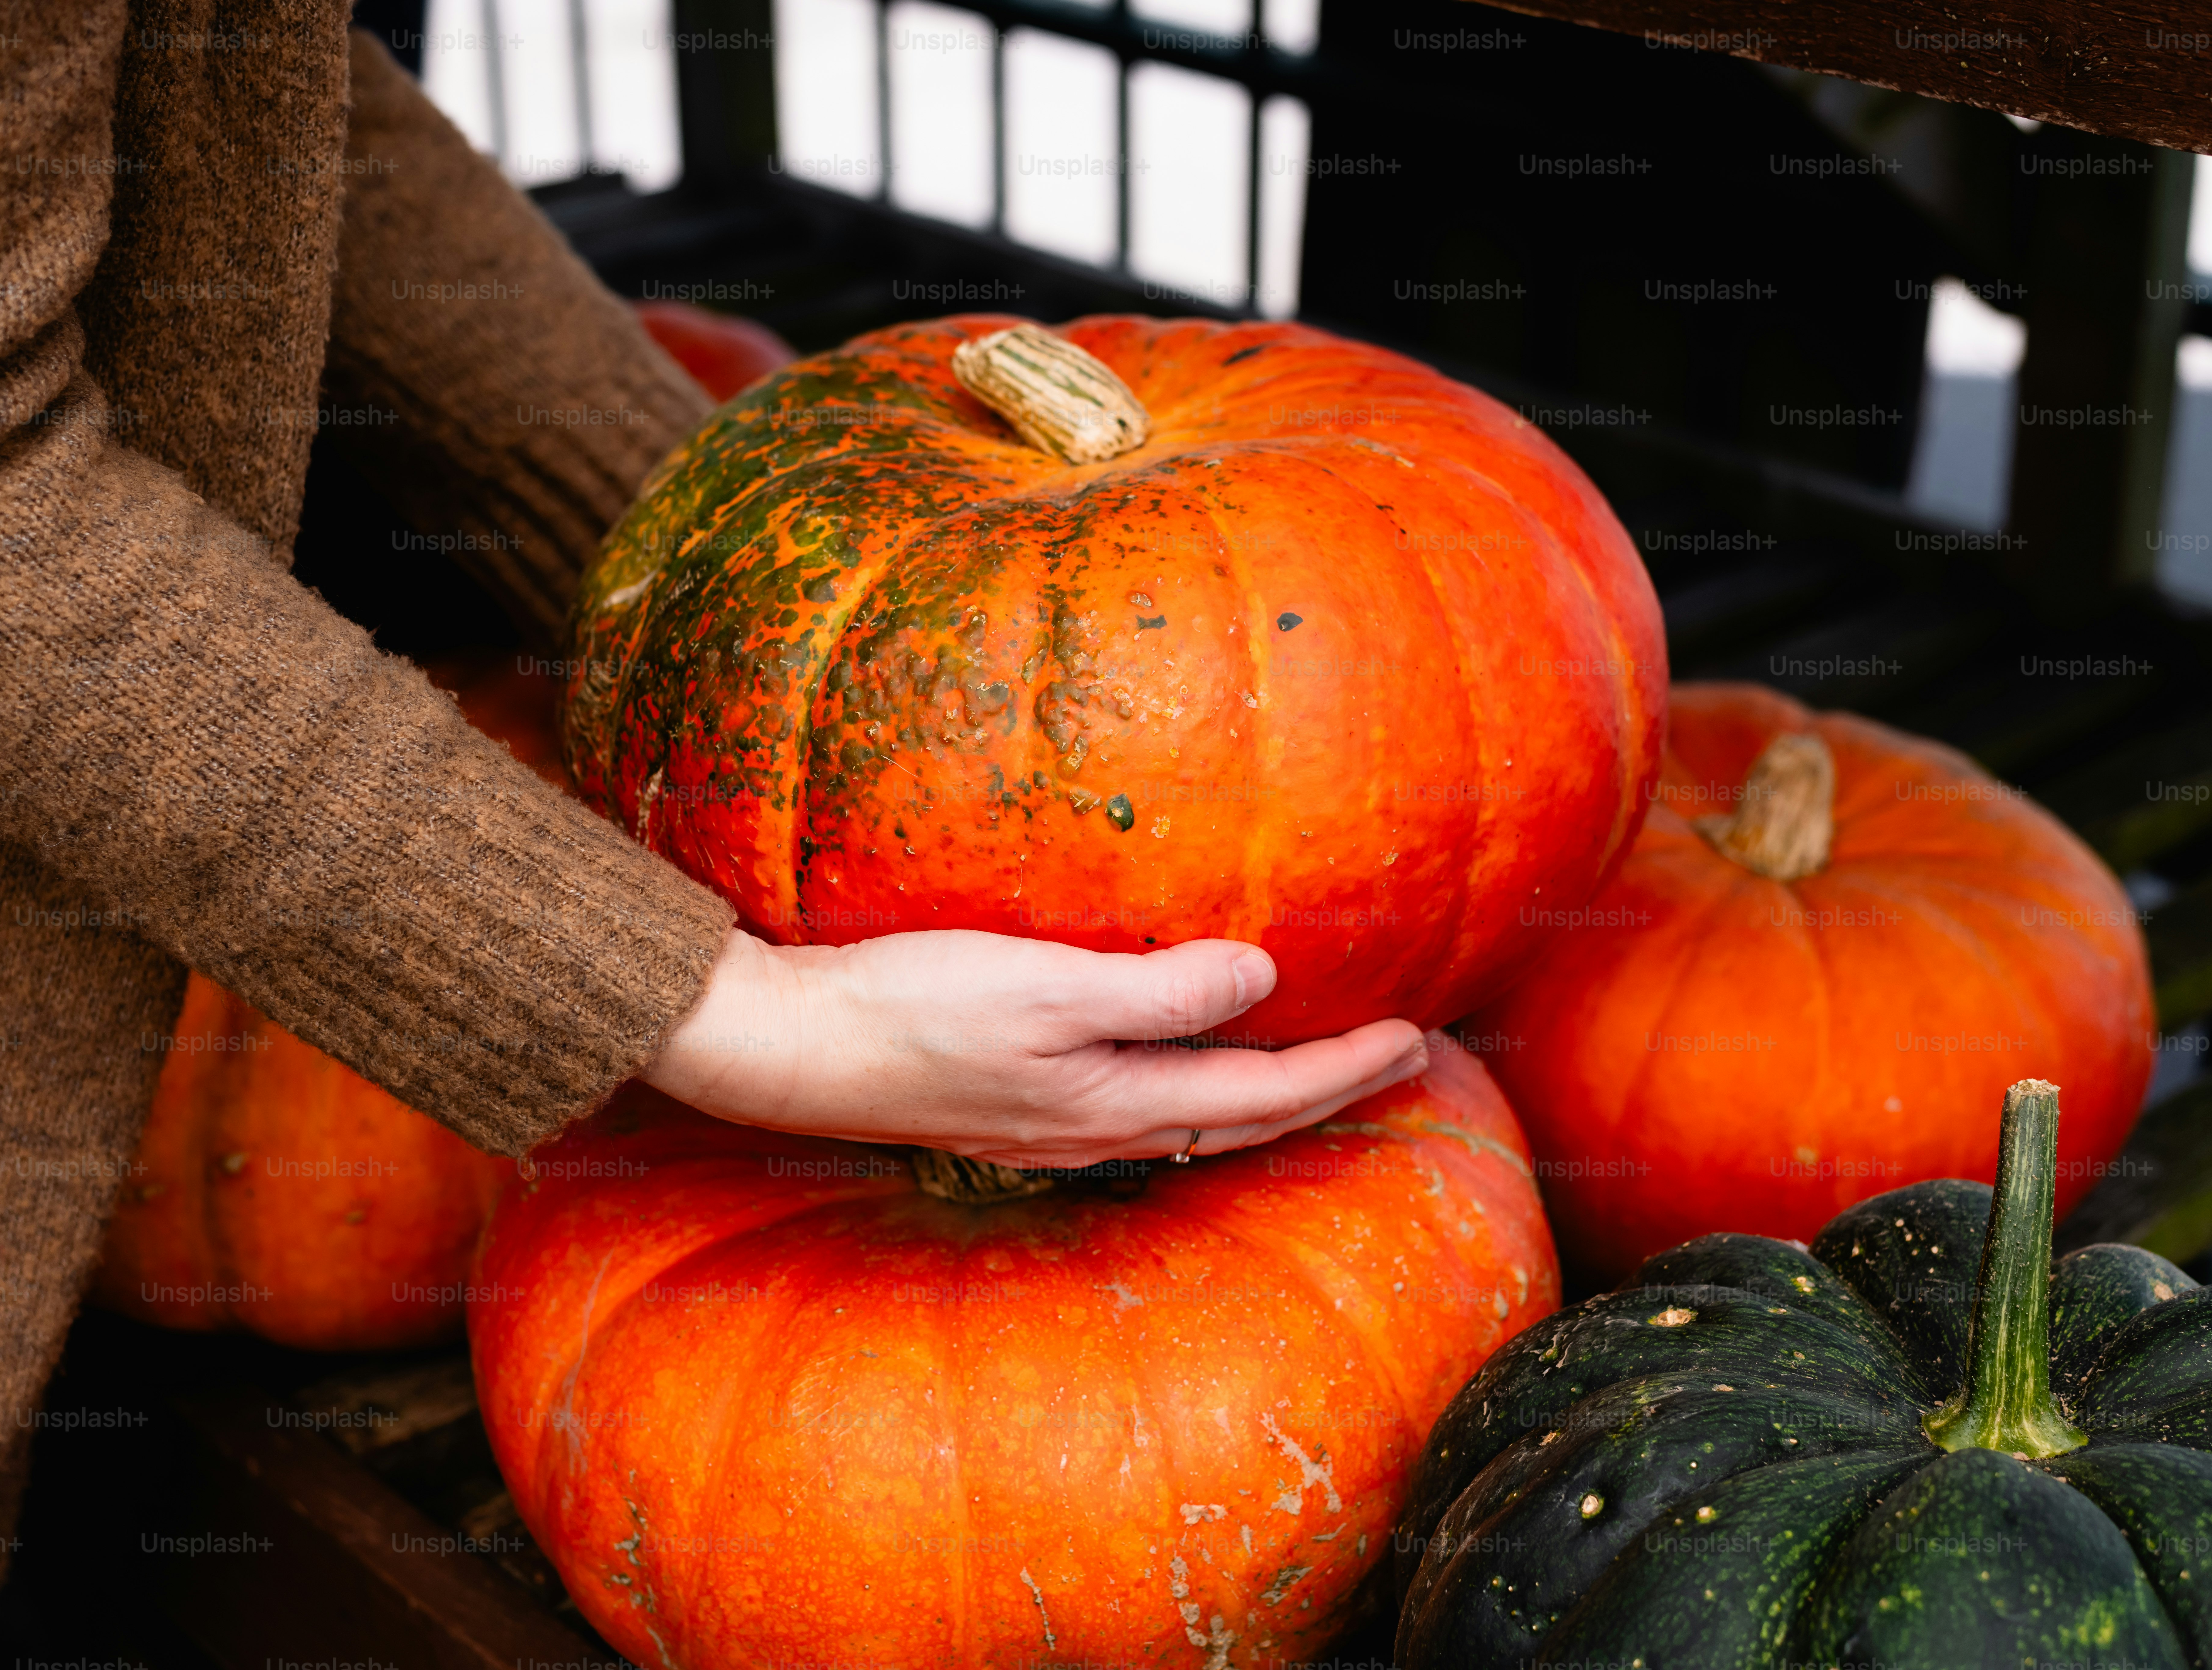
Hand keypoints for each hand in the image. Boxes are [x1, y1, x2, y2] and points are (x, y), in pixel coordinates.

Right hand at [641, 928, 1429, 1169]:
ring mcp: (1055, 1127)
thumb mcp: (1046, 987)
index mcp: (1116, 1102)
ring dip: (1264, 1098)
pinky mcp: (1017, 1105)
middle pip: (1243, 1120)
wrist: (794, 1046)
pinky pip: (1144, 1108)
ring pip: (1195, 1121)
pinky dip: (1196, 1090)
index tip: (1417, 1037)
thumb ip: (1158, 990)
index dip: (1348, 1067)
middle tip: (1395, 1058)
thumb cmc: (913, 1008)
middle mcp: (1097, 1130)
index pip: (1266, 1093)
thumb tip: (1261, 977)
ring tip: (1314, 1065)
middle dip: (1325, 1092)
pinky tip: (1188, 1063)